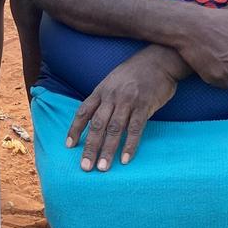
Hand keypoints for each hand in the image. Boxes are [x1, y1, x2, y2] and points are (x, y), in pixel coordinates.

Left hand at [66, 46, 179, 170]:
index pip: (83, 112)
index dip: (75, 129)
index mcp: (101, 90)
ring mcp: (128, 101)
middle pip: (97, 124)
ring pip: (114, 129)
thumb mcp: (113, 81)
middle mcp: (112, 96)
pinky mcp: (144, 105)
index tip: (69, 146)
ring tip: (102, 168)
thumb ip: (104, 98)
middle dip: (90, 147)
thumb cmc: (135, 72)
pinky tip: (125, 159)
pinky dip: (129, 145)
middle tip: (85, 167)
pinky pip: (135, 128)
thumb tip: (94, 118)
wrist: (158, 59)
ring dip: (107, 150)